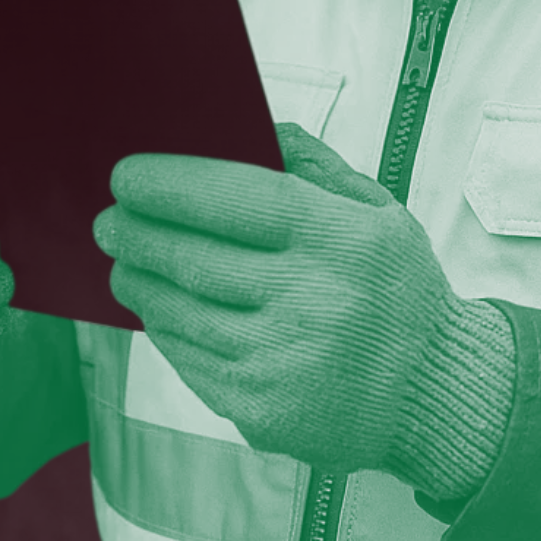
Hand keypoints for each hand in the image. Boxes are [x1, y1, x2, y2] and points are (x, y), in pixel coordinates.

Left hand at [91, 122, 465, 475]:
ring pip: (181, 313)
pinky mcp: (262, 411)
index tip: (128, 175)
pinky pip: (190, 360)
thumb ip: (314, 165)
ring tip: (127, 259)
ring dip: (140, 280)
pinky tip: (161, 307)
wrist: (431, 391)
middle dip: (137, 232)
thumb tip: (249, 129)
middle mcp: (313, 303)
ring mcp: (283, 364)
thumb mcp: (379, 211)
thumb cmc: (397, 289)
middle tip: (109, 218)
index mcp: (344, 242)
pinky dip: (165, 328)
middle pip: (196, 259)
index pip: (241, 200)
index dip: (174, 184)